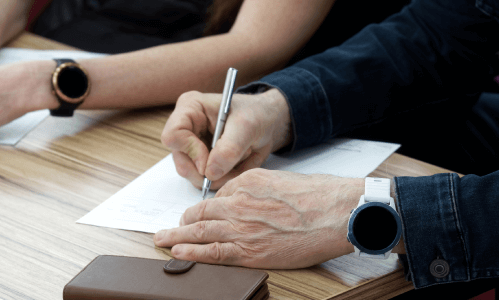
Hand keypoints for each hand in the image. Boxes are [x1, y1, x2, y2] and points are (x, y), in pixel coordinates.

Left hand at [153, 169, 360, 268]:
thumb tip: (249, 201)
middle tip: (169, 227)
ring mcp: (242, 228)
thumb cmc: (319, 195)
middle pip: (202, 212)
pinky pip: (212, 252)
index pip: (217, 196)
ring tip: (162, 239)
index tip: (199, 213)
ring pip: (200, 231)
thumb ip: (259, 190)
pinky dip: (192, 252)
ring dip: (177, 236)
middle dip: (183, 220)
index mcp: (247, 183)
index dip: (205, 207)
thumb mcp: (282, 180)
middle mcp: (239, 203)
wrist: (336, 212)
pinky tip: (179, 252)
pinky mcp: (250, 251)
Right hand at [161, 89, 291, 189]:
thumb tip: (210, 173)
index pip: (173, 135)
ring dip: (219, 177)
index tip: (211, 162)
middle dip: (206, 172)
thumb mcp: (247, 127)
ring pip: (193, 174)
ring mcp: (191, 146)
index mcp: (190, 108)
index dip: (191, 152)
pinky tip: (235, 167)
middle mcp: (185, 127)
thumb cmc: (256, 114)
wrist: (267, 122)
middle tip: (230, 170)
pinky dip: (223, 179)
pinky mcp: (200, 160)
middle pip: (181, 161)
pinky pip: (205, 180)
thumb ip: (229, 149)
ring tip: (239, 163)